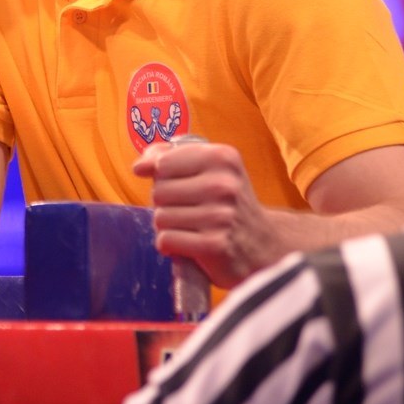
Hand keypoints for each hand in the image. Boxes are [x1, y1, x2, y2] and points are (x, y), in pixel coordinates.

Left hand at [132, 141, 278, 287]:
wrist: (264, 245)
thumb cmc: (226, 204)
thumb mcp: (208, 169)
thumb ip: (169, 157)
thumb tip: (139, 166)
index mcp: (222, 158)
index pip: (162, 164)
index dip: (166, 179)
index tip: (185, 187)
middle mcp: (224, 184)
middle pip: (158, 192)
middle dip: (167, 205)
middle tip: (192, 212)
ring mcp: (220, 215)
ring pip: (160, 217)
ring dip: (169, 227)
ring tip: (193, 228)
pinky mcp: (215, 245)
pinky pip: (166, 240)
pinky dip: (171, 246)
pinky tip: (191, 245)